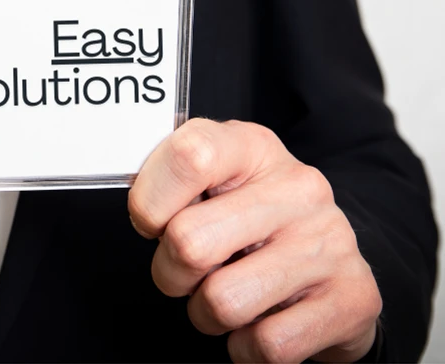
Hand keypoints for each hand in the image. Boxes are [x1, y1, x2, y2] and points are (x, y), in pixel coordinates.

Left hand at [128, 119, 381, 362]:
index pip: (189, 156)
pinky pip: (267, 345)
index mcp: (253, 147)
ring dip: (207, 313)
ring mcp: (329, 241)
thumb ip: (171, 179)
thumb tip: (138, 206)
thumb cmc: (251, 214)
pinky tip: (260, 317)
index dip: (150, 201)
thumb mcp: (213, 178)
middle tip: (185, 269)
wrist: (330, 253)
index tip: (151, 222)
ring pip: (222, 302)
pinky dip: (246, 346)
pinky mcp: (353, 297)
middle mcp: (297, 187)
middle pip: (190, 243)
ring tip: (226, 291)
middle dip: (170, 271)